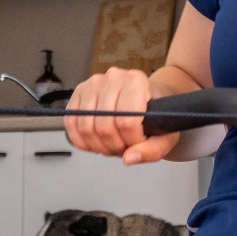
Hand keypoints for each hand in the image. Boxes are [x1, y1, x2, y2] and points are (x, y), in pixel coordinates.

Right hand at [64, 66, 180, 165]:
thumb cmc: (155, 113)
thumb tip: (130, 158)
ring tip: (111, 144)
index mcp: (136, 81)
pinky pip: (71, 122)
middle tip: (124, 147)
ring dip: (98, 145)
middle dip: (114, 146)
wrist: (146, 98)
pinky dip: (80, 140)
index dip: (131, 141)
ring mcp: (93, 84)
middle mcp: (113, 77)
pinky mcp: (79, 93)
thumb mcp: (165, 134)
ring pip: (86, 127)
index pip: (126, 121)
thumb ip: (153, 150)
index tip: (137, 143)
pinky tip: (94, 142)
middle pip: (104, 126)